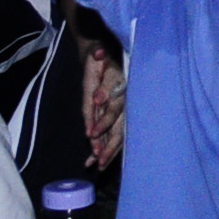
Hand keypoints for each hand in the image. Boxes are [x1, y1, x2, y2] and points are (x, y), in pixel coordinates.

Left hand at [83, 46, 126, 168]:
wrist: (108, 52)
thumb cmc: (104, 54)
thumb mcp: (101, 53)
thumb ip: (101, 63)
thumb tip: (97, 82)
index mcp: (123, 87)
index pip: (115, 108)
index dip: (104, 121)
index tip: (91, 134)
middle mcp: (127, 100)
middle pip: (120, 127)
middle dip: (110, 145)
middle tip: (99, 161)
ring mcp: (126, 109)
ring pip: (120, 133)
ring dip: (110, 150)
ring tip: (98, 166)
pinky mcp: (122, 115)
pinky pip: (118, 134)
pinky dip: (109, 147)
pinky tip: (98, 160)